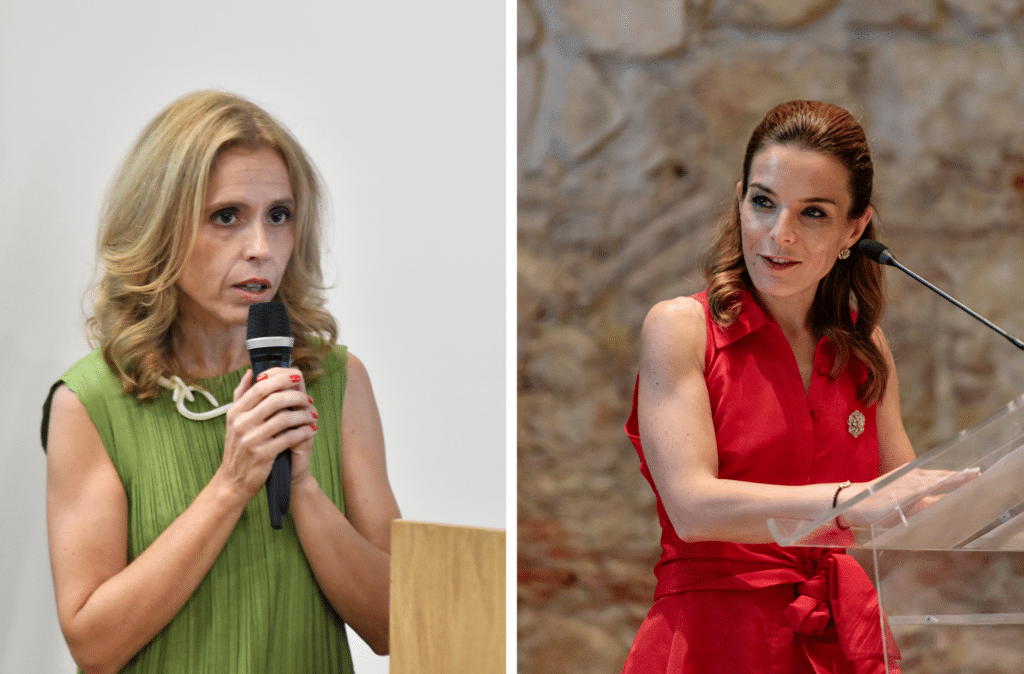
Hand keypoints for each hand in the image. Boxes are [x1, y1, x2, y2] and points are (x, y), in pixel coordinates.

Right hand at [218, 367, 317, 500]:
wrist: (233, 482)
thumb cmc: (239, 447)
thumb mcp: (234, 420)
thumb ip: (242, 395)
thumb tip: (252, 371)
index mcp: (235, 412)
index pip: (261, 387)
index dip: (282, 379)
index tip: (298, 377)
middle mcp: (241, 424)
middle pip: (275, 400)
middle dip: (297, 397)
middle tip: (309, 400)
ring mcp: (251, 440)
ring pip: (285, 419)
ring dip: (304, 415)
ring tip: (313, 416)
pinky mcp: (263, 455)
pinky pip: (289, 438)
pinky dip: (303, 432)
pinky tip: (310, 431)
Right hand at [838, 467, 980, 528]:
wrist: (853, 502)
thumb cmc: (874, 504)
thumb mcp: (901, 505)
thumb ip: (919, 506)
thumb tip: (937, 509)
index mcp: (911, 479)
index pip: (939, 477)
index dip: (956, 476)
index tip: (974, 474)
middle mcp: (912, 478)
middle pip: (942, 476)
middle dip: (961, 475)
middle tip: (979, 473)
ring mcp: (908, 484)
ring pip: (937, 480)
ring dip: (955, 478)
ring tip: (972, 476)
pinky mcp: (904, 492)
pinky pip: (926, 487)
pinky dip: (938, 484)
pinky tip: (949, 482)